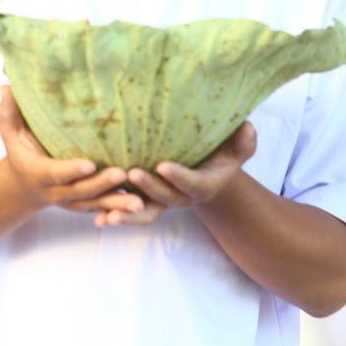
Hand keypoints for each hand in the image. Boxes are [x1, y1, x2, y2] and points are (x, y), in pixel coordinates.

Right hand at [0, 85, 159, 224]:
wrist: (24, 187)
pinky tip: (144, 207)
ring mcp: (74, 201)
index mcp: (40, 173)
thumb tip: (6, 86)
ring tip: (140, 203)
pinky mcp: (87, 205)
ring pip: (97, 205)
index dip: (72, 170)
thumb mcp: (11, 133)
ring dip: (118, 205)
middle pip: (82, 191)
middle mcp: (58, 192)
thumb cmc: (21, 152)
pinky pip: (106, 210)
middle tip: (122, 173)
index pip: (57, 173)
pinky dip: (122, 211)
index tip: (90, 164)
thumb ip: (10, 112)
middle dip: (102, 185)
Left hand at [119, 121, 257, 226]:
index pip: (191, 183)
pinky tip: (98, 220)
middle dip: (149, 188)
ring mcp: (162, 201)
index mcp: (202, 184)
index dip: (179, 177)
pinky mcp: (146, 202)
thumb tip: (248, 126)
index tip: (163, 166)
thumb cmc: (220, 156)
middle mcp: (181, 197)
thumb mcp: (234, 148)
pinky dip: (115, 217)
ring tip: (108, 214)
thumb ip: (242, 141)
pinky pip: (131, 213)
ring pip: (146, 213)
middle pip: (165, 198)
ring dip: (127, 215)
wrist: (208, 173)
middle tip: (132, 174)